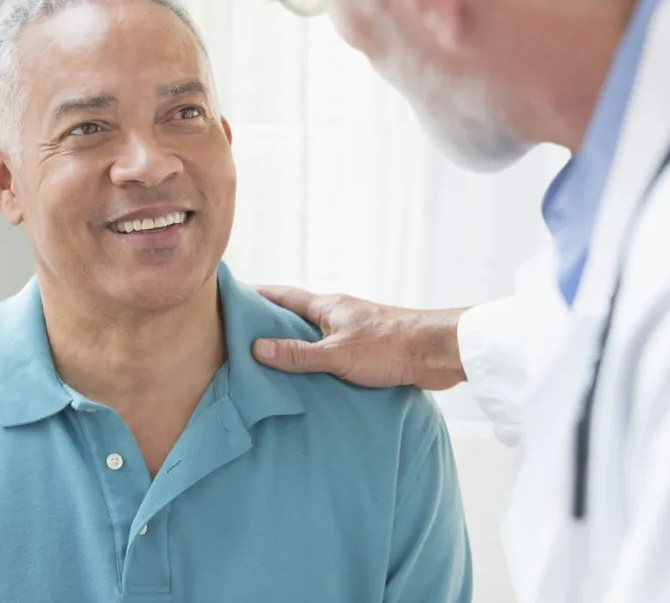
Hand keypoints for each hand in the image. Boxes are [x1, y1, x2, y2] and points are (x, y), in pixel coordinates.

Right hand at [252, 286, 467, 389]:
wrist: (436, 352)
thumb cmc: (389, 346)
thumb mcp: (337, 354)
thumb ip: (298, 354)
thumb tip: (257, 347)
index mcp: (328, 307)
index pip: (284, 296)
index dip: (259, 294)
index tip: (233, 292)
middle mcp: (338, 314)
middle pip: (297, 314)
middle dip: (272, 321)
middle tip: (242, 331)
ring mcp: (353, 330)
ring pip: (316, 334)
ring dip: (295, 343)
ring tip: (270, 360)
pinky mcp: (368, 349)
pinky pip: (332, 351)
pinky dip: (317, 360)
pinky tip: (310, 378)